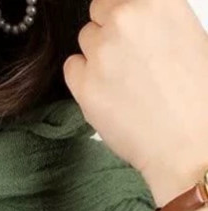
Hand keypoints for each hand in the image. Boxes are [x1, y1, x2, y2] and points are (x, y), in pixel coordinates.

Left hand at [62, 0, 207, 203]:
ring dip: (96, 54)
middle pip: (98, 11)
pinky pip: (71, 68)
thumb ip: (152, 21)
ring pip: (84, 40)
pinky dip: (82, 78)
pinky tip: (105, 92)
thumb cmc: (195, 94)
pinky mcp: (83, 84)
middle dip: (107, 29)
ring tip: (120, 79)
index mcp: (156, 0)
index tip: (126, 27)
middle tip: (124, 56)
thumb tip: (132, 20)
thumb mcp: (185, 34)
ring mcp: (101, 52)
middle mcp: (125, 19)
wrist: (187, 141)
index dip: (121, 11)